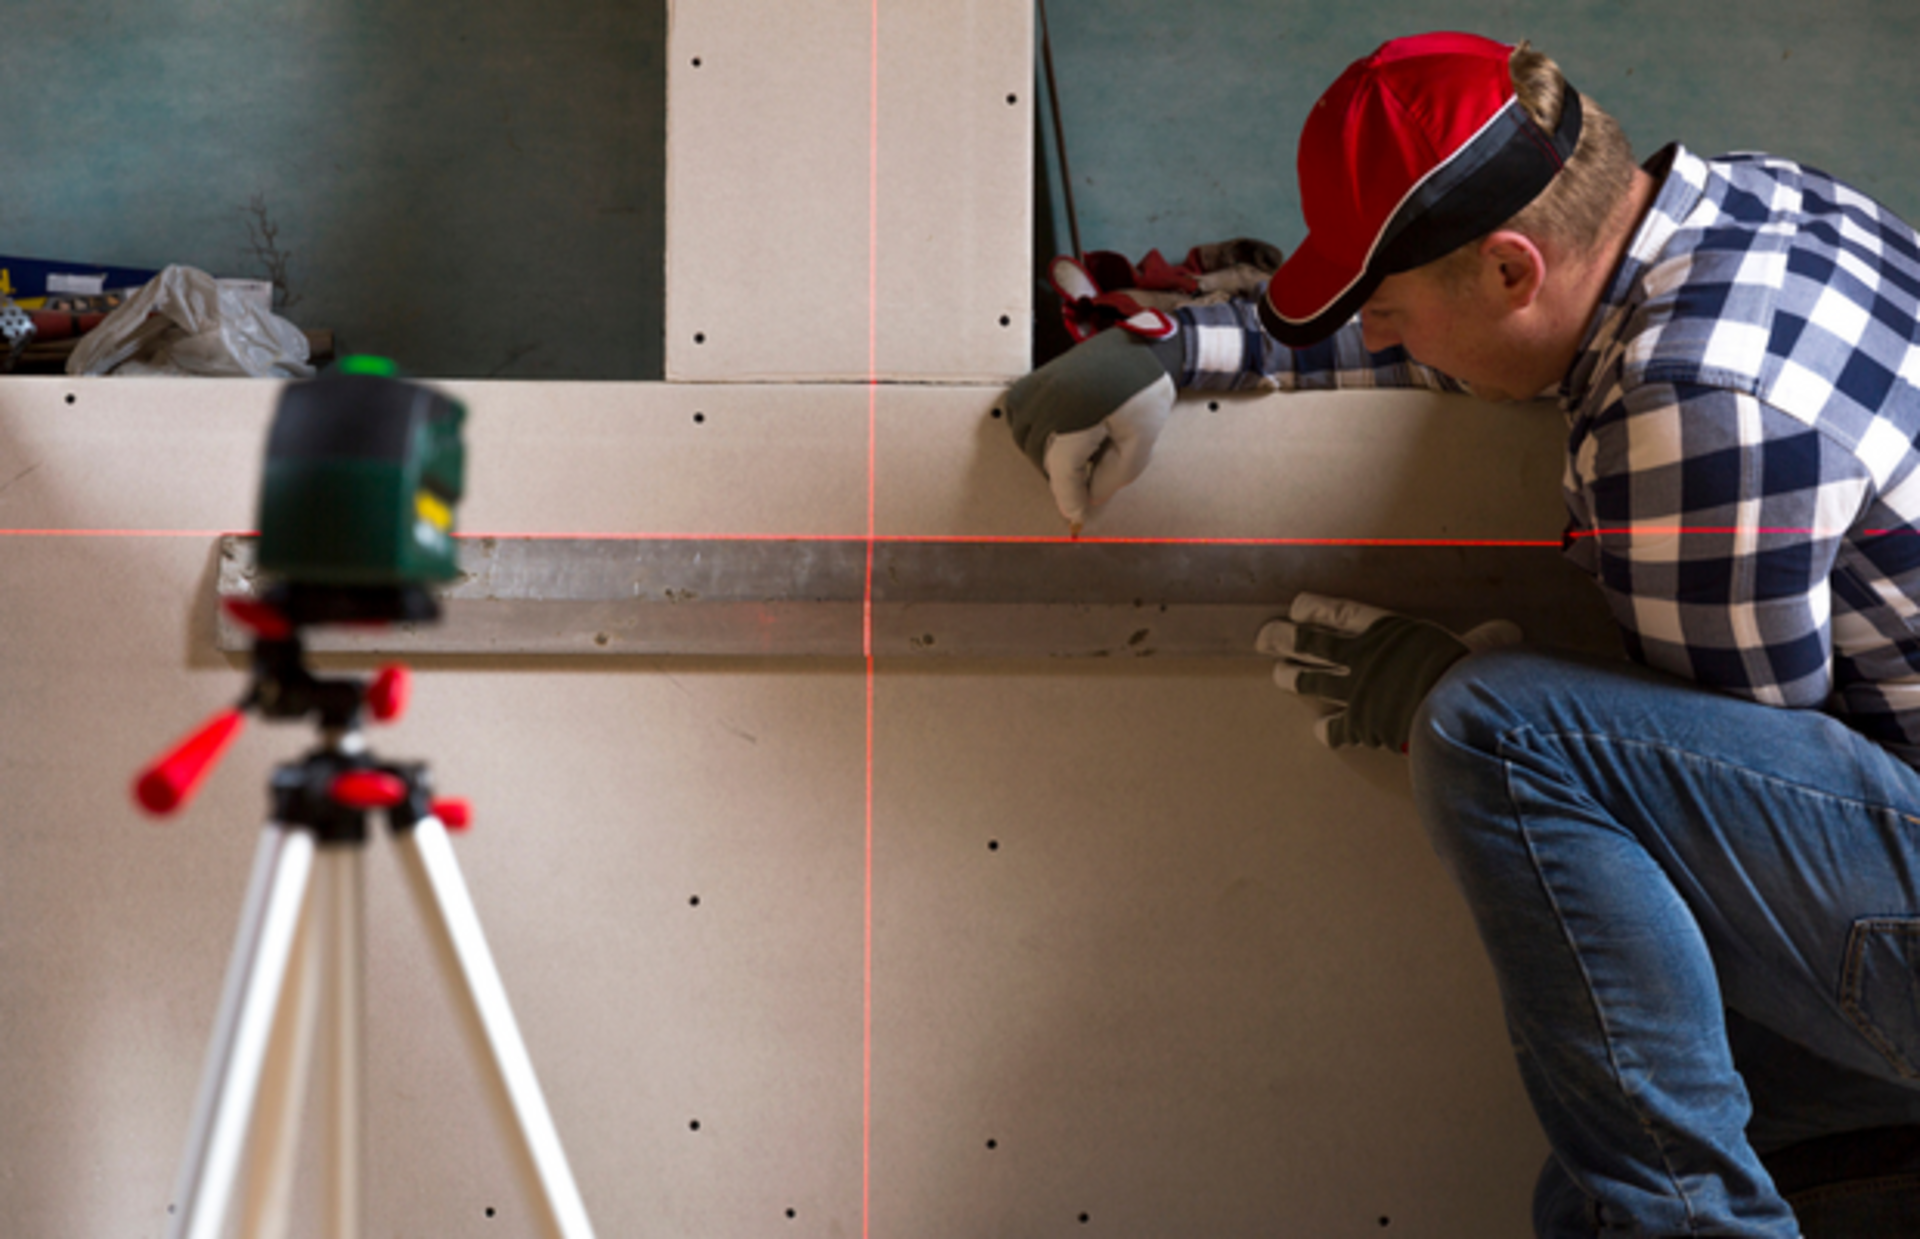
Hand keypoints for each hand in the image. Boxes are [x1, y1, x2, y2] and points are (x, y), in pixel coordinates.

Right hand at [999, 327, 1179, 528]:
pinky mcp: (1033, 379)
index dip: (1069, 499)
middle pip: (1039, 458)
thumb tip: (1088, 498)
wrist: (1142, 346)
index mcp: (1075, 415)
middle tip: (1087, 483)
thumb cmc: (1146, 389)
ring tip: (1077, 456)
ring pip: (1024, 439)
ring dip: (1045, 455)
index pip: (1060, 472)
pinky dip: (1032, 432)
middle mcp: (1048, 400)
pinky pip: (1017, 416)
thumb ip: (1113, 476)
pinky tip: (1058, 434)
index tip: (1076, 517)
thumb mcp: (1140, 442)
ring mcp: (1037, 386)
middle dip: (1061, 476)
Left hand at [1257, 594, 1521, 749]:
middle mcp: (1362, 658)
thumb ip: (1486, 640)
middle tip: (1264, 638)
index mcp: (1386, 631)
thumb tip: (1510, 631)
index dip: (1315, 609)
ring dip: (1292, 678)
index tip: (1295, 606)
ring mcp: (1355, 693)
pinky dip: (1326, 729)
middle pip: (1311, 644)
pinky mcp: (1359, 726)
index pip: (1340, 614)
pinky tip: (1319, 730)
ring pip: (1311, 681)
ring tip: (1279, 676)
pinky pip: (1335, 728)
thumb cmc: (1463, 672)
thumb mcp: (1477, 649)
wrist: (1451, 712)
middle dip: (1284, 640)